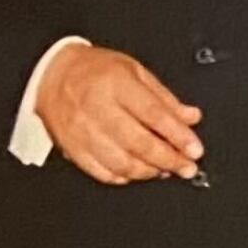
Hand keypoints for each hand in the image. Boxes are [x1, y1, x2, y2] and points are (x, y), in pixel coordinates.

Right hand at [36, 45, 202, 185]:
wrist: (52, 74)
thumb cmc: (95, 70)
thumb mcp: (135, 71)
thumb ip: (164, 97)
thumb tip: (190, 117)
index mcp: (116, 84)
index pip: (153, 114)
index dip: (178, 135)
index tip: (195, 149)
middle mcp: (98, 109)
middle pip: (139, 143)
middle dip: (169, 159)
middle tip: (187, 167)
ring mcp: (82, 132)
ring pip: (120, 162)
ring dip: (148, 171)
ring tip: (166, 170)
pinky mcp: (71, 149)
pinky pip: (100, 172)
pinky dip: (123, 177)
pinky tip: (137, 173)